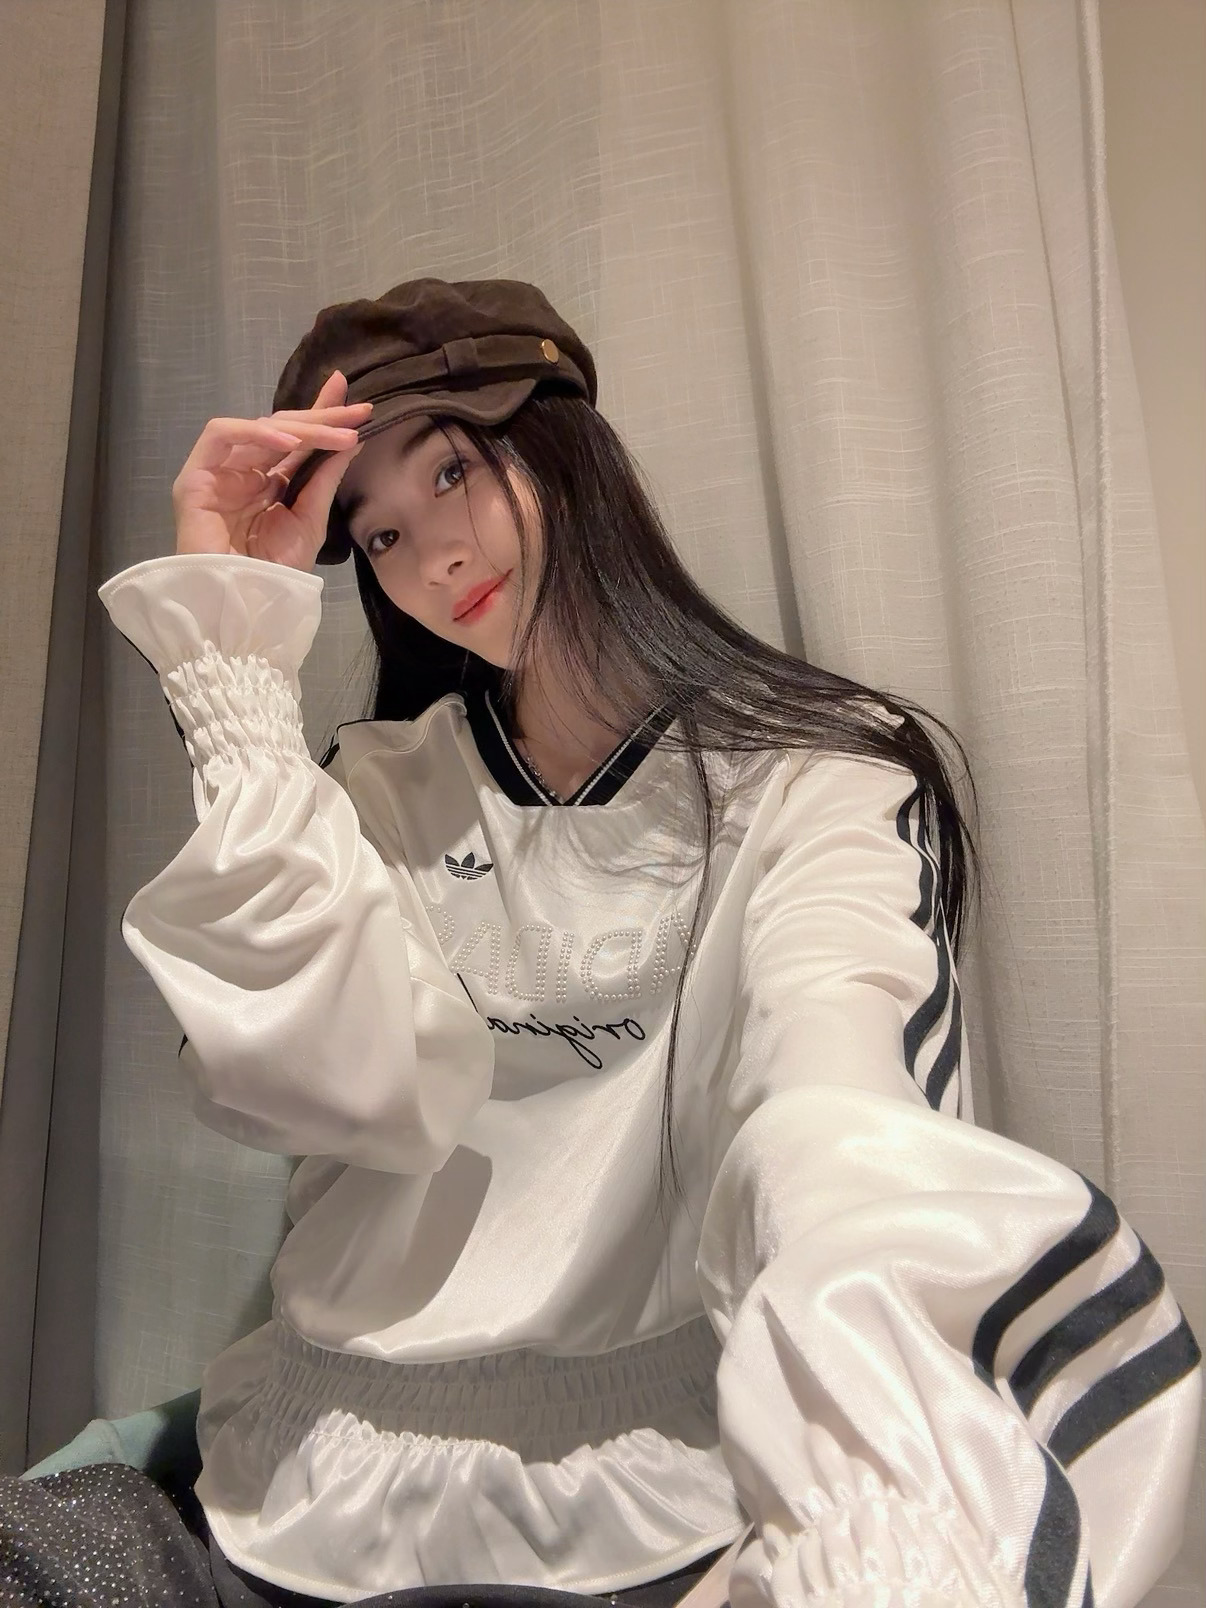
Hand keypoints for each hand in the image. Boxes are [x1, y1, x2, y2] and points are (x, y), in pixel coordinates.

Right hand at [172, 370, 372, 569]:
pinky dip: (255, 433)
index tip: (358, 407)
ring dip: (300, 425)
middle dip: (321, 417)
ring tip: (336, 433)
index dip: (324, 418)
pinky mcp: (195, 476)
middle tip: (357, 413)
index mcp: (270, 482)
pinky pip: (221, 436)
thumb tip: (351, 441)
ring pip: (257, 427)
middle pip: (281, 430)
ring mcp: (219, 471)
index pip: (297, 441)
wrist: (245, 601)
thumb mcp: (311, 519)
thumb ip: (326, 478)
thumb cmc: (277, 570)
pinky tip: (289, 443)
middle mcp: (244, 471)